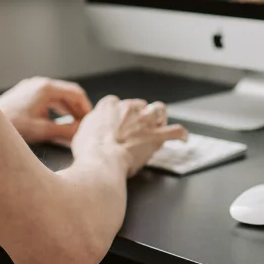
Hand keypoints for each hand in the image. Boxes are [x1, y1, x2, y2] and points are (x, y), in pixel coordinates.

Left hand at [0, 77, 92, 144]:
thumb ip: (65, 131)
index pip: (76, 93)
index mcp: (46, 88)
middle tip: (84, 125)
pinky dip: (56, 110)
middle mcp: (39, 84)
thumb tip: (81, 132)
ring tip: (73, 127)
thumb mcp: (42, 130)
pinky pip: (47, 100)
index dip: (87, 107)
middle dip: (78, 110)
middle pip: (68, 94)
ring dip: (67, 111)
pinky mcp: (25, 95)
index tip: (91, 120)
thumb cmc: (10, 126)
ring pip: (57, 97)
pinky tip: (56, 124)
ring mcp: (31, 88)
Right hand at [71, 96, 187, 176]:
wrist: (102, 160)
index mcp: (109, 106)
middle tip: (136, 128)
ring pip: (159, 109)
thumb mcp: (81, 134)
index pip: (116, 103)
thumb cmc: (89, 151)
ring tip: (159, 124)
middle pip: (139, 105)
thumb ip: (90, 128)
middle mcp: (129, 108)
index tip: (117, 123)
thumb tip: (92, 131)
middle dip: (139, 114)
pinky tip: (183, 137)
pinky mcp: (157, 136)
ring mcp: (145, 121)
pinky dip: (180, 134)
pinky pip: (175, 131)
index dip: (118, 114)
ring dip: (159, 117)